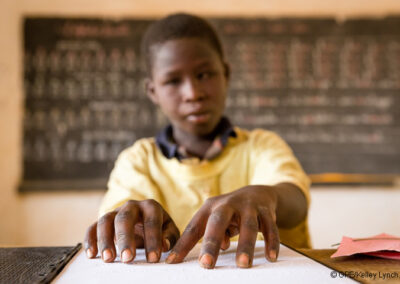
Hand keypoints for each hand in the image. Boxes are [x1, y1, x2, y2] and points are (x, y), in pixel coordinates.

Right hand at [84, 199, 179, 262]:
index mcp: (151, 207)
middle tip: (128, 259)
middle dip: (126, 239)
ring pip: (106, 221)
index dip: (153, 240)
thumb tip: (164, 245)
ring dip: (105, 240)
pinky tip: (92, 255)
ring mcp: (116, 212)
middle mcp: (132, 206)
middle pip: (125, 218)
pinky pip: (93, 227)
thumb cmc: (160, 228)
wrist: (146, 221)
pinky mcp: (104, 221)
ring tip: (108, 259)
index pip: (152, 221)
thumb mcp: (169, 231)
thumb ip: (169, 237)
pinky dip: (90, 240)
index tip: (153, 259)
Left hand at [165, 185, 279, 268]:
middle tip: (207, 265)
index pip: (194, 227)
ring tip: (242, 265)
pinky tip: (271, 258)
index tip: (172, 262)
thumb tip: (210, 254)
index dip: (183, 245)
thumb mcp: (216, 220)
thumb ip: (209, 235)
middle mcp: (227, 204)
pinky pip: (270, 227)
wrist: (257, 193)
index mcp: (210, 207)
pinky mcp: (265, 211)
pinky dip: (271, 242)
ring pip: (247, 225)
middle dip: (212, 243)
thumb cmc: (230, 213)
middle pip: (218, 222)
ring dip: (245, 245)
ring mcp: (248, 206)